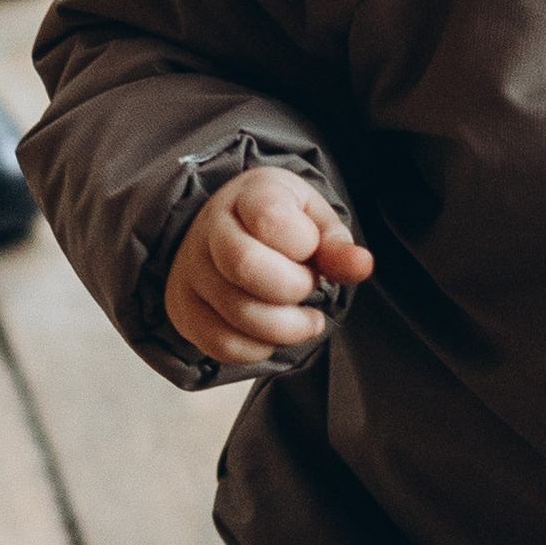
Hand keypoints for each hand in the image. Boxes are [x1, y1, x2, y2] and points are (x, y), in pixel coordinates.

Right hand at [165, 164, 371, 368]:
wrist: (227, 231)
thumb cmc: (280, 226)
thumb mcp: (314, 220)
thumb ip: (337, 244)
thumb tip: (361, 266)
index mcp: (248, 195)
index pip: (271, 220)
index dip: (303, 245)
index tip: (310, 248)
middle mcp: (210, 228)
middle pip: (246, 266)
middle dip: (293, 288)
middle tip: (309, 287)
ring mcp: (191, 270)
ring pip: (236, 312)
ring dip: (285, 327)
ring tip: (303, 319)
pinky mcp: (183, 308)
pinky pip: (220, 343)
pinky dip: (257, 349)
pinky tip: (272, 334)